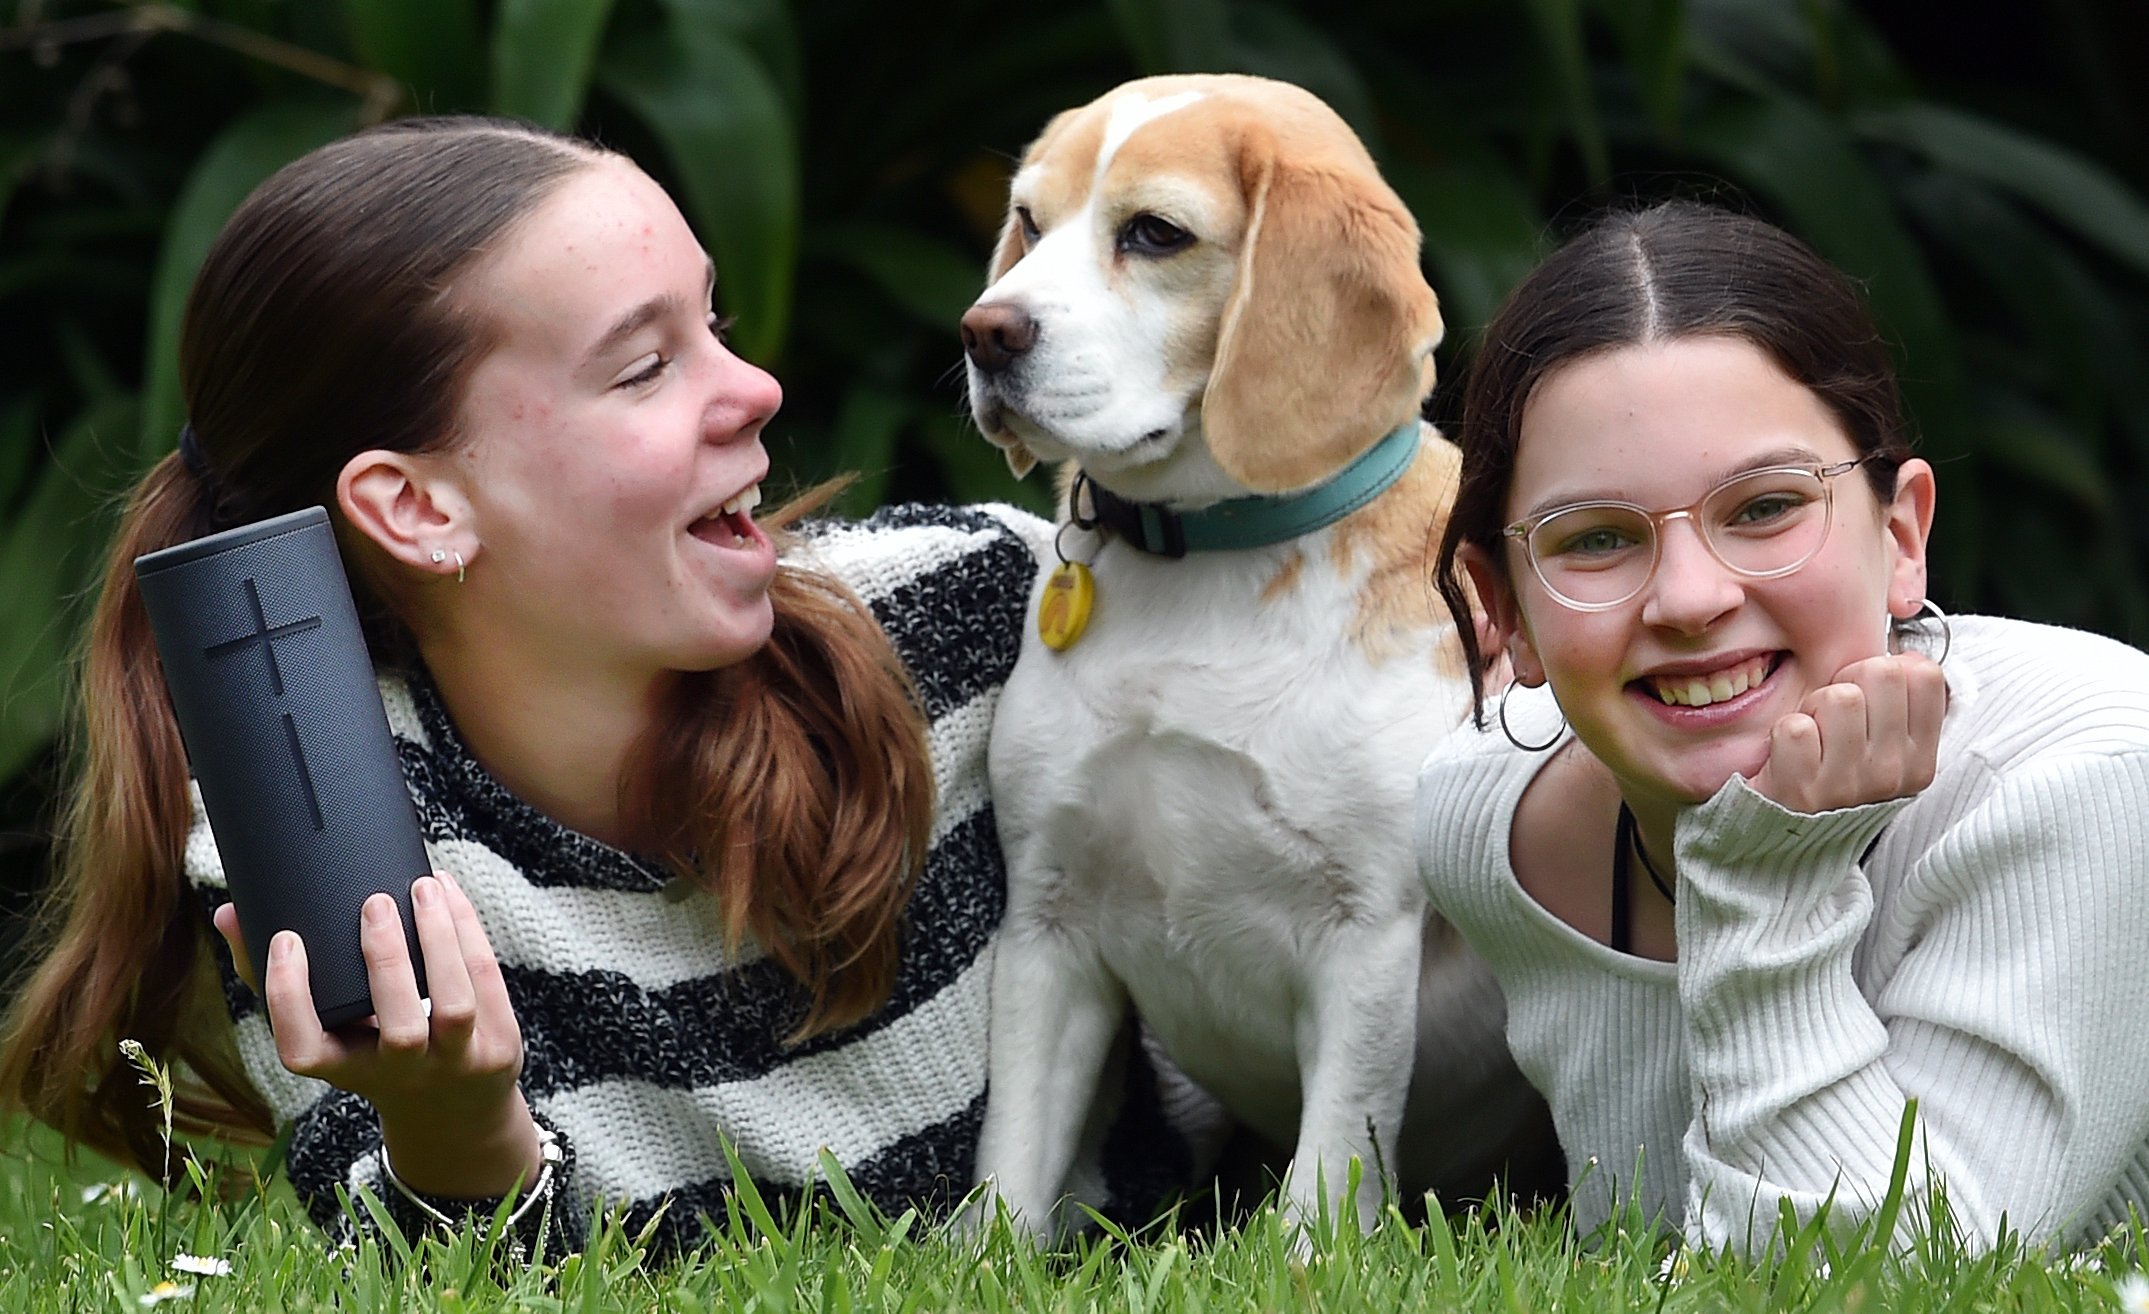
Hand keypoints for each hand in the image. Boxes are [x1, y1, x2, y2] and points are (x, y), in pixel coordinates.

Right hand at [213, 871, 540, 1195]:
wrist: (454, 1108)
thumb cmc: (372, 1048)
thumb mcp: (326, 1027)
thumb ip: (277, 976)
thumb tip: (229, 912)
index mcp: (343, 1071)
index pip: (303, 1049)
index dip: (289, 998)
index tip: (287, 940)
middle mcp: (402, 1074)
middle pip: (400, 1031)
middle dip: (388, 963)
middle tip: (374, 902)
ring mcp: (456, 1063)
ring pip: (455, 1006)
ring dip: (441, 941)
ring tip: (424, 887)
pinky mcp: (498, 1043)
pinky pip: (487, 981)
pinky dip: (469, 930)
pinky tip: (448, 892)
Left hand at [1750, 652, 1945, 814]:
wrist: (1790, 836)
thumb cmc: (1838, 775)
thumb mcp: (1885, 745)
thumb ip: (1904, 701)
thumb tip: (1910, 656)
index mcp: (1920, 760)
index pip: (1925, 676)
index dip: (1889, 669)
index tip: (1870, 695)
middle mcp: (1893, 773)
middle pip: (1881, 673)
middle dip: (1848, 681)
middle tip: (1832, 715)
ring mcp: (1849, 784)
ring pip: (1838, 697)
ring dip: (1814, 707)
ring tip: (1813, 735)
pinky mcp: (1803, 789)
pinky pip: (1796, 728)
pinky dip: (1785, 732)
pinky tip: (1791, 756)